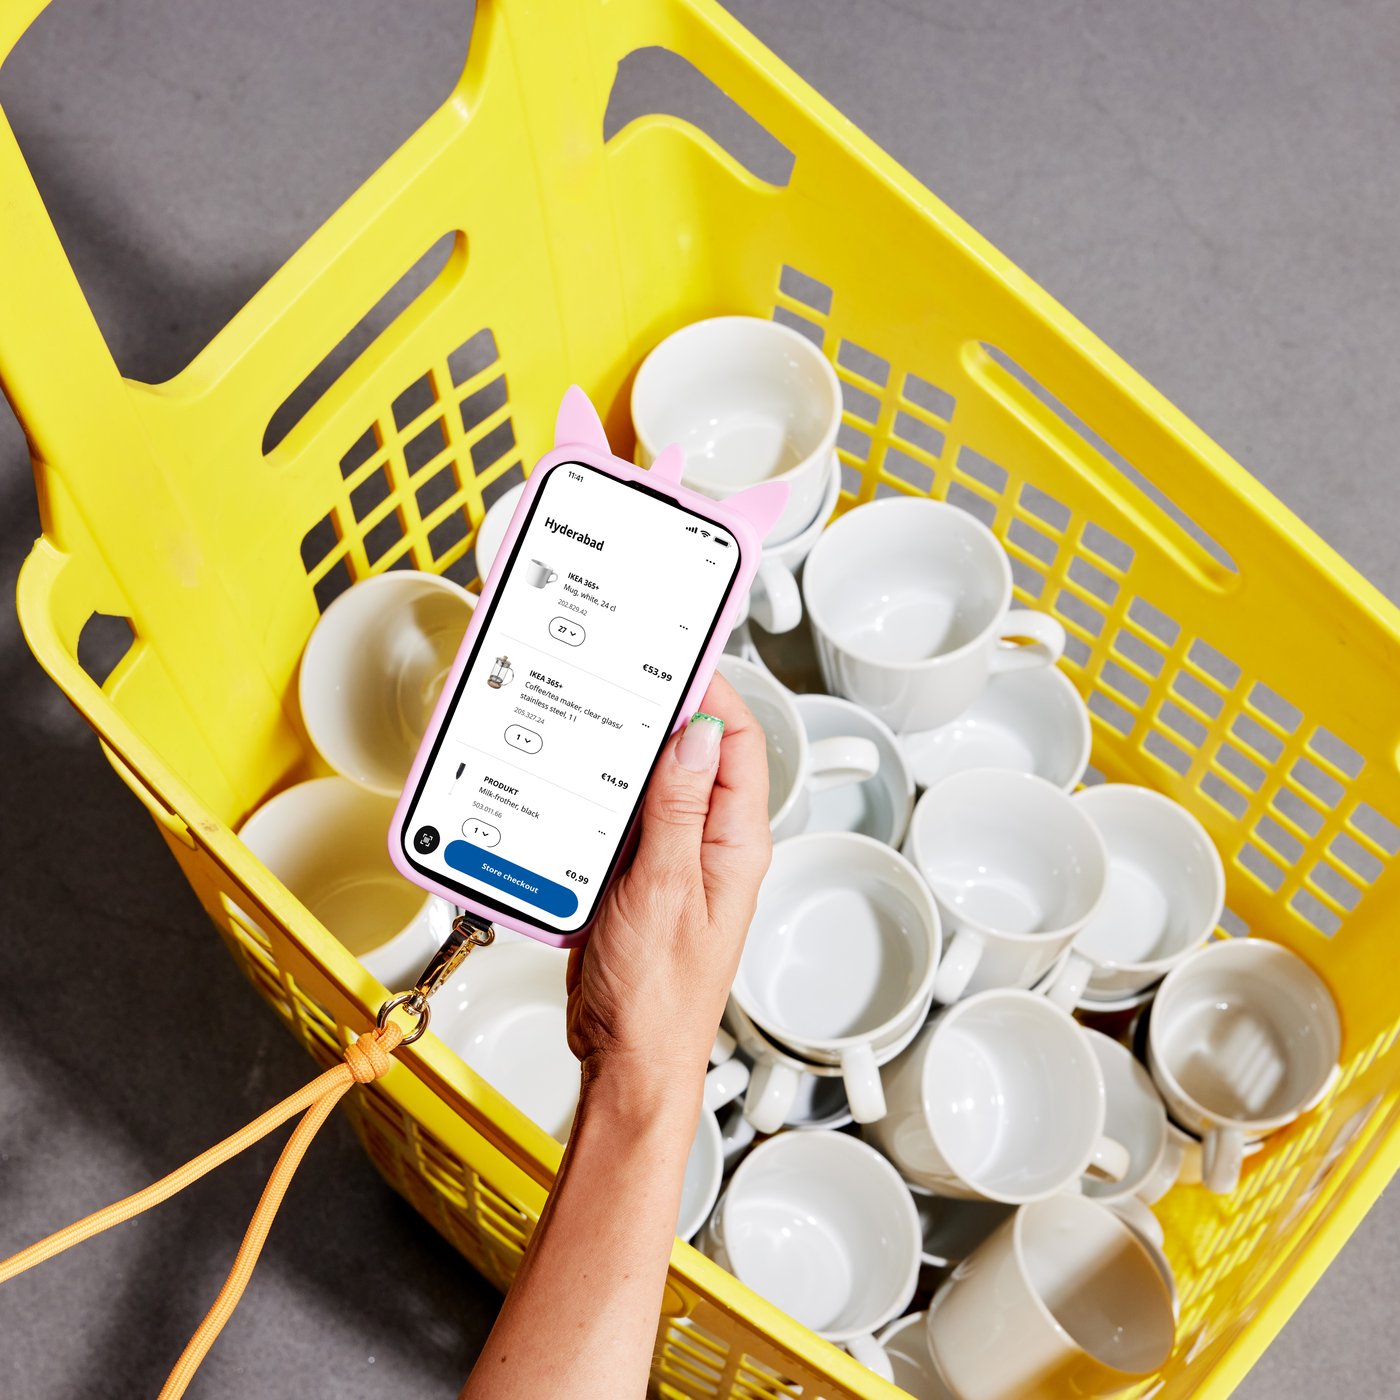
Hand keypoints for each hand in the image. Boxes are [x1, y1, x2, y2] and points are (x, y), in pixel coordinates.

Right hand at [565, 672, 769, 1113]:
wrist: (625, 1057)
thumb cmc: (658, 996)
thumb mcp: (663, 890)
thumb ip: (678, 810)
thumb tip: (696, 735)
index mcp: (736, 843)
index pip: (738, 742)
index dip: (712, 693)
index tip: (676, 657)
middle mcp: (708, 844)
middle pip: (695, 754)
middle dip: (662, 714)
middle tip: (622, 680)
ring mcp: (670, 857)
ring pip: (653, 783)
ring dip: (625, 754)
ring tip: (593, 720)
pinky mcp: (634, 874)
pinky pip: (621, 817)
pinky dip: (598, 795)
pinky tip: (572, 784)